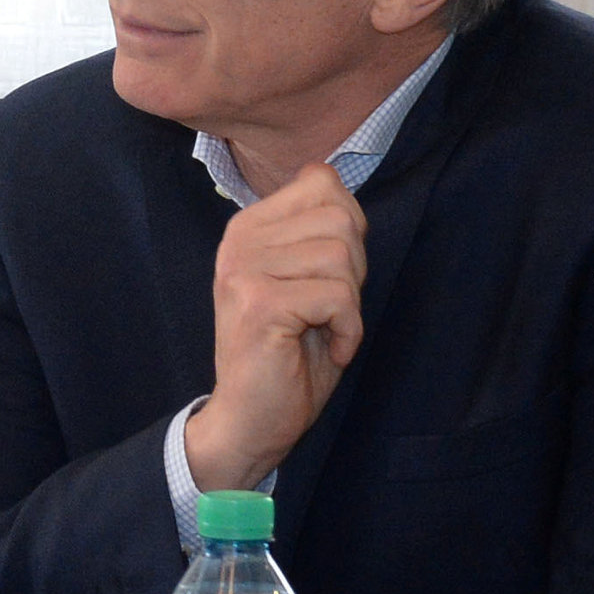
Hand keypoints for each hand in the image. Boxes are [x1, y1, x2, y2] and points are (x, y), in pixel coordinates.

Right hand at [184, 162, 366, 491]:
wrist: (251, 417)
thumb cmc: (288, 353)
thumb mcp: (306, 278)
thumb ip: (317, 229)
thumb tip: (331, 176)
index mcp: (247, 227)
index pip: (322, 182)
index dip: (348, 230)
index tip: (328, 275)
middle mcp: (238, 241)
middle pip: (339, 219)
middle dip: (354, 269)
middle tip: (330, 309)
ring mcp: (244, 271)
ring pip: (341, 256)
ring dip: (350, 303)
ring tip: (325, 328)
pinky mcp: (260, 304)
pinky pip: (337, 296)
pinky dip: (349, 330)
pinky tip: (329, 349)